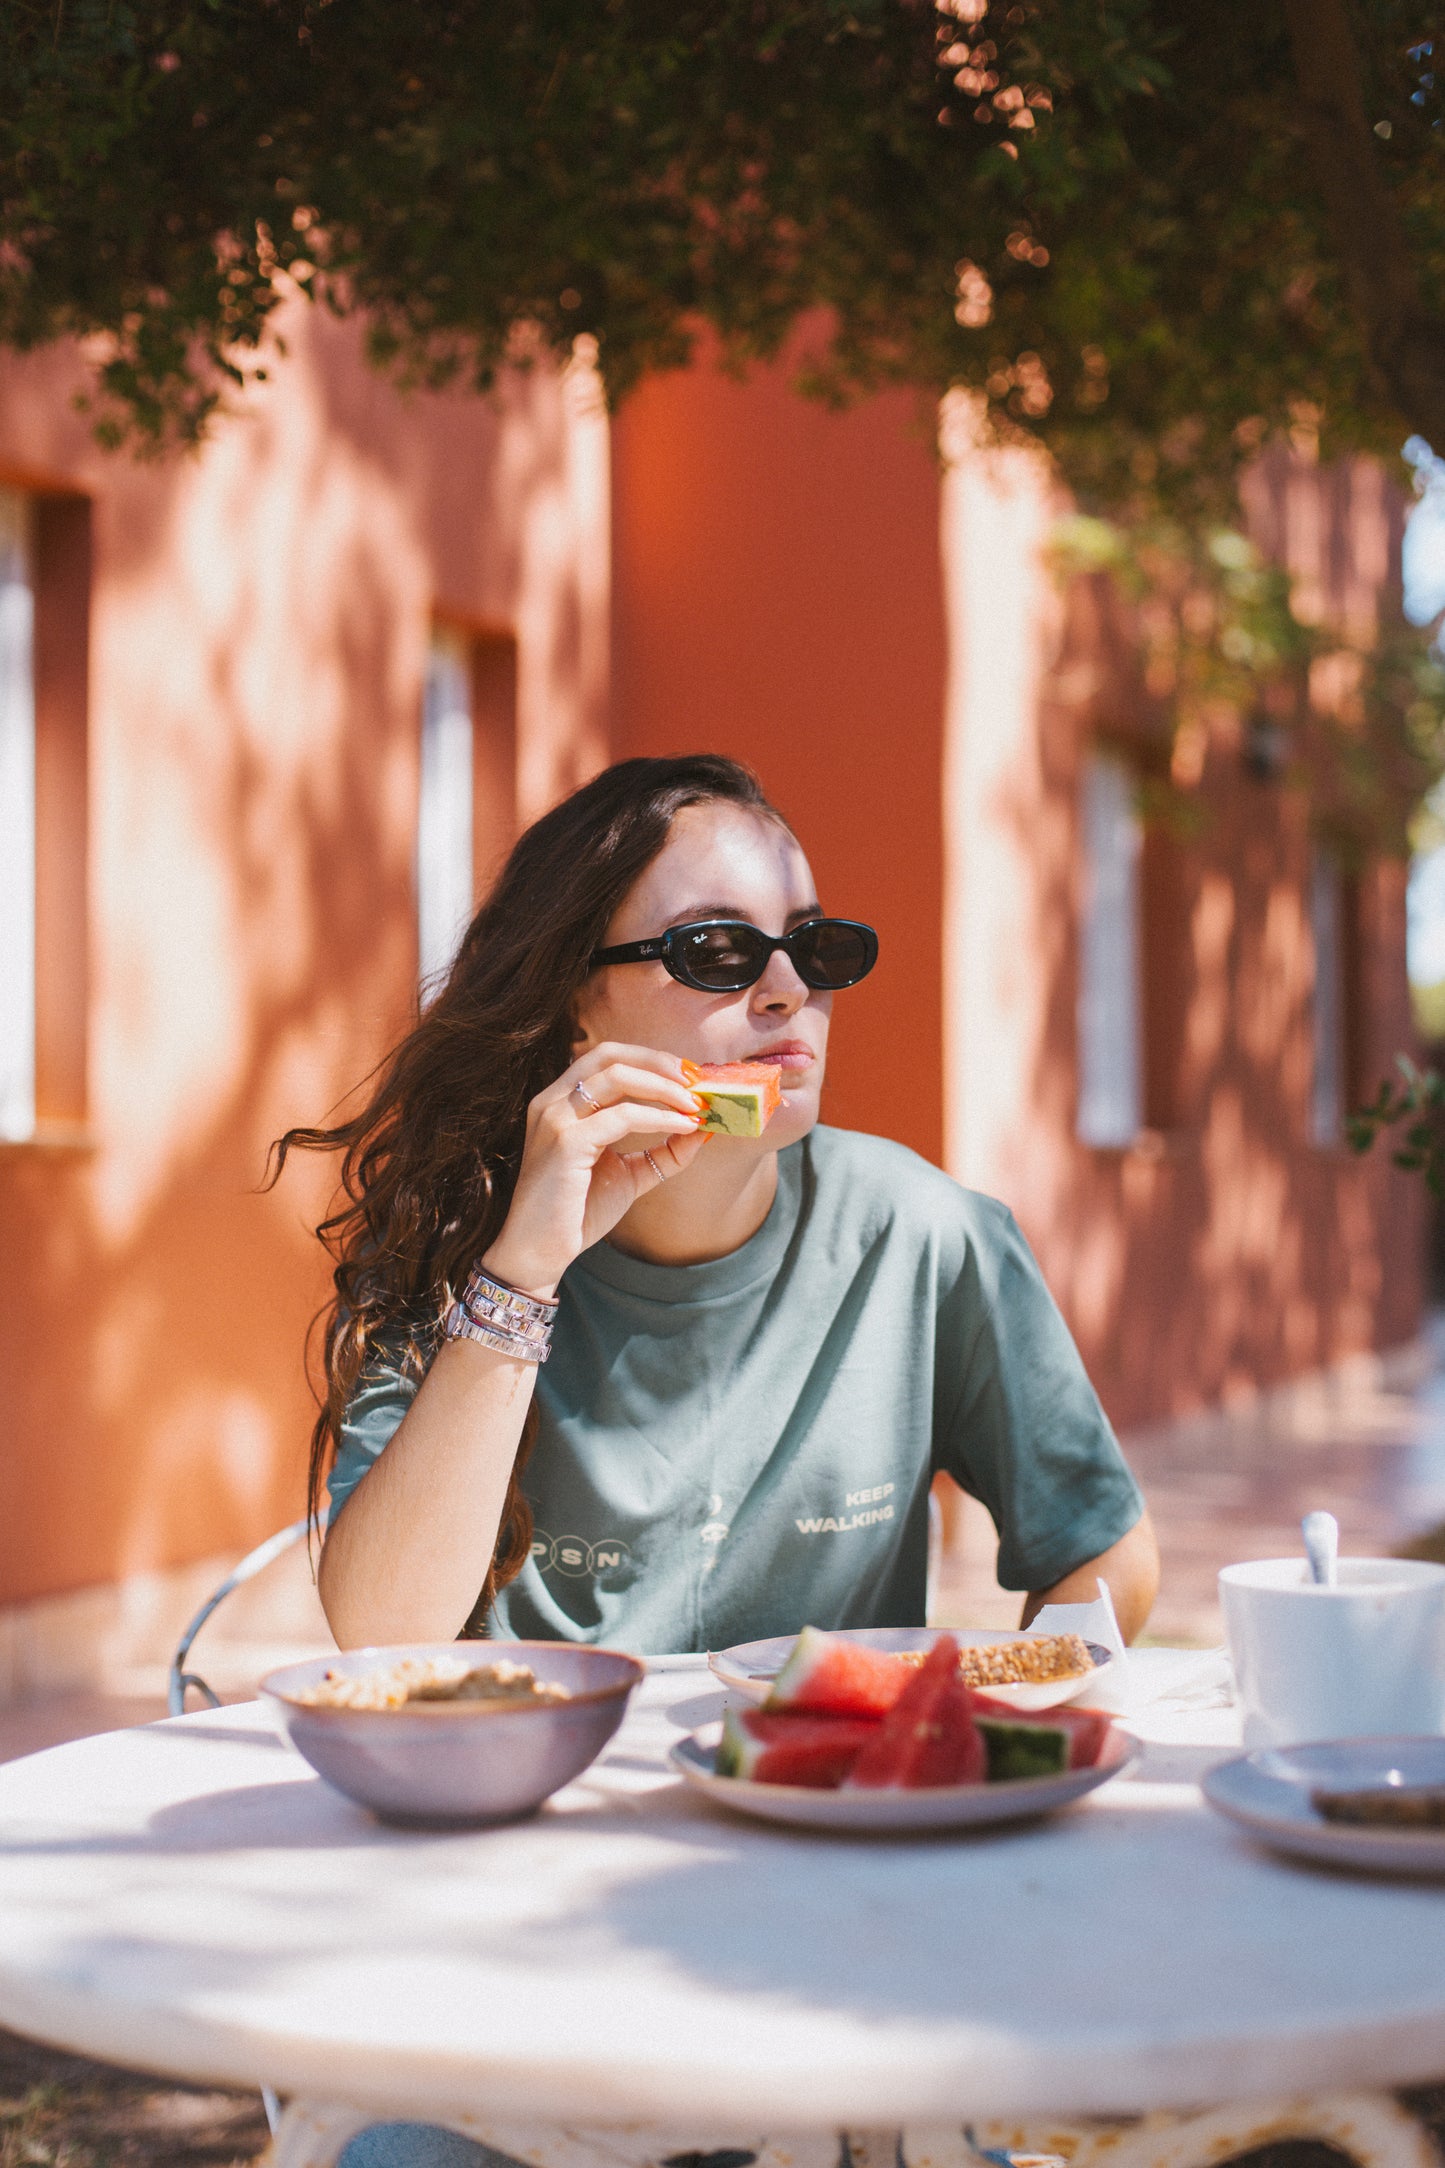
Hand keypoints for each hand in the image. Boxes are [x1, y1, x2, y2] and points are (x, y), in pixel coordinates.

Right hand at [480, 1044, 706, 1295]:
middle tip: (698, 1080)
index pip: (607, 1058)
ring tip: (696, 1104)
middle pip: (610, 1054)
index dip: (651, 1060)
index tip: (690, 1076)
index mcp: (562, 1103)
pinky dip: (660, 1117)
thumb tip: (703, 1130)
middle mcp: (553, 1102)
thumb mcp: (629, 1174)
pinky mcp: (566, 1142)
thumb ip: (663, 1151)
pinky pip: (622, 1116)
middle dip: (660, 1061)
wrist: (540, 1253)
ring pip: (617, 1076)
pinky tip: (684, 1128)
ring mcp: (556, 1119)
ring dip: (664, 1086)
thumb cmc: (577, 1213)